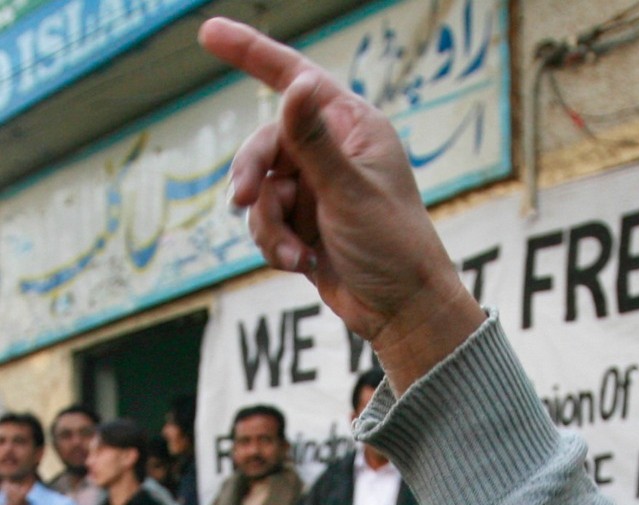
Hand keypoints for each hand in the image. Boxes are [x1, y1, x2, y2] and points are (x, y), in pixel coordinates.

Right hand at [198, 18, 481, 393]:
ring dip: (267, 223)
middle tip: (244, 198)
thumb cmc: (393, 247)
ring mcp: (318, 188)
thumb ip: (313, 141)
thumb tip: (297, 85)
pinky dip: (273, 243)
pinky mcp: (305, 223)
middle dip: (253, 172)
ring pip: (260, 188)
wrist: (402, 312)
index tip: (208, 32)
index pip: (297, 79)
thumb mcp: (348, 190)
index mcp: (356, 129)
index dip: (253, 54)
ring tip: (292, 253)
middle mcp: (335, 152)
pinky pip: (265, 221)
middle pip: (266, 141)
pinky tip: (299, 265)